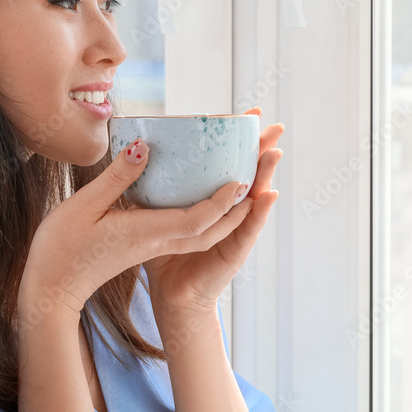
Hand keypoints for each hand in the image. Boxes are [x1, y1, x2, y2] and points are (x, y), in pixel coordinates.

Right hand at [18, 137, 256, 325]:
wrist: (51, 290)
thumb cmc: (61, 249)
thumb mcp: (84, 205)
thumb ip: (117, 177)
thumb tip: (145, 147)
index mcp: (145, 234)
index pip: (197, 220)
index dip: (222, 201)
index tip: (241, 178)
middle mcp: (156, 242)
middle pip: (211, 228)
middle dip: (239, 203)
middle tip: (257, 172)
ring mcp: (152, 247)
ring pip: (203, 233)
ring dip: (228, 212)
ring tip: (243, 183)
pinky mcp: (145, 247)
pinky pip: (187, 233)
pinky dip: (205, 216)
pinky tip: (200, 196)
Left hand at [142, 106, 283, 316]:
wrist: (160, 296)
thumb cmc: (145, 254)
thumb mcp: (139, 211)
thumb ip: (141, 184)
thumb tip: (136, 151)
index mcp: (203, 202)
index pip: (226, 166)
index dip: (239, 142)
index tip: (247, 114)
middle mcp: (222, 216)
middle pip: (247, 177)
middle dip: (262, 152)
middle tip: (275, 126)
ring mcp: (230, 235)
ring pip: (251, 202)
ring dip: (265, 176)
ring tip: (274, 152)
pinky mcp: (230, 255)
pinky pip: (245, 233)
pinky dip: (257, 215)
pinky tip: (266, 196)